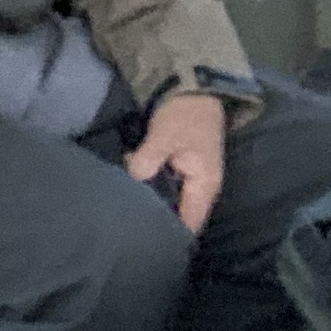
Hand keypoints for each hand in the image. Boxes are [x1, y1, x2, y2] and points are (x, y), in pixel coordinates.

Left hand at [126, 88, 228, 234]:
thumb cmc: (185, 114)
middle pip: (179, 219)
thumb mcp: (166, 134)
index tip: (141, 241)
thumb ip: (150, 157)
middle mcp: (201, 191)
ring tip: (125, 215)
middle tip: (126, 228)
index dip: (168, 236)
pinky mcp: (180, 173)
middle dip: (155, 223)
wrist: (194, 88)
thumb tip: (133, 177)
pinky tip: (132, 195)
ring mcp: (191, 182)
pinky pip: (166, 192)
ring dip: (152, 207)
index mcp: (204, 187)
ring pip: (171, 206)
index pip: (188, 226)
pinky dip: (151, 194)